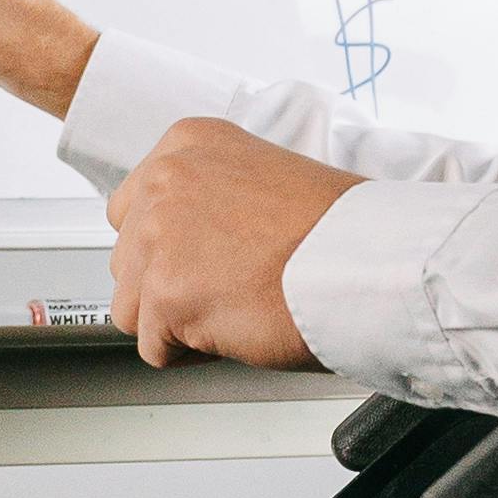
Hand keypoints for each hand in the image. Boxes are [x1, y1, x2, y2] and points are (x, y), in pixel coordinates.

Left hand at [106, 115, 357, 366]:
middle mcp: (164, 181)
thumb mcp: (263, 178)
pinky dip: (195, 353)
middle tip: (230, 285)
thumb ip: (209, 200)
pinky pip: (155, 348)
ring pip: (131, 308)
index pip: (133, 209)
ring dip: (177, 322)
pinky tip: (237, 327)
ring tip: (235, 307)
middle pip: (127, 260)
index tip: (211, 256)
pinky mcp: (167, 294)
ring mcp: (160, 236)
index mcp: (187, 144)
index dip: (173, 248)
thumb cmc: (338, 229)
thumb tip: (186, 242)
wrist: (369, 260)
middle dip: (171, 286)